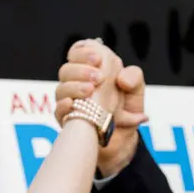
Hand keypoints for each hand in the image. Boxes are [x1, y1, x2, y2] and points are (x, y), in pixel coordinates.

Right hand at [55, 41, 148, 176]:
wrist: (122, 140)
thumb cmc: (126, 112)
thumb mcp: (135, 93)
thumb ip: (133, 79)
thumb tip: (122, 79)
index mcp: (91, 72)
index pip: (77, 53)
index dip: (83, 52)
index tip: (98, 58)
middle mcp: (76, 85)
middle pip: (66, 69)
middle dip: (81, 69)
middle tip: (99, 77)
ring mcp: (70, 102)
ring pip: (61, 89)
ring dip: (75, 87)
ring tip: (91, 90)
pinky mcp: (67, 120)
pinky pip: (58, 111)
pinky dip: (64, 105)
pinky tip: (73, 104)